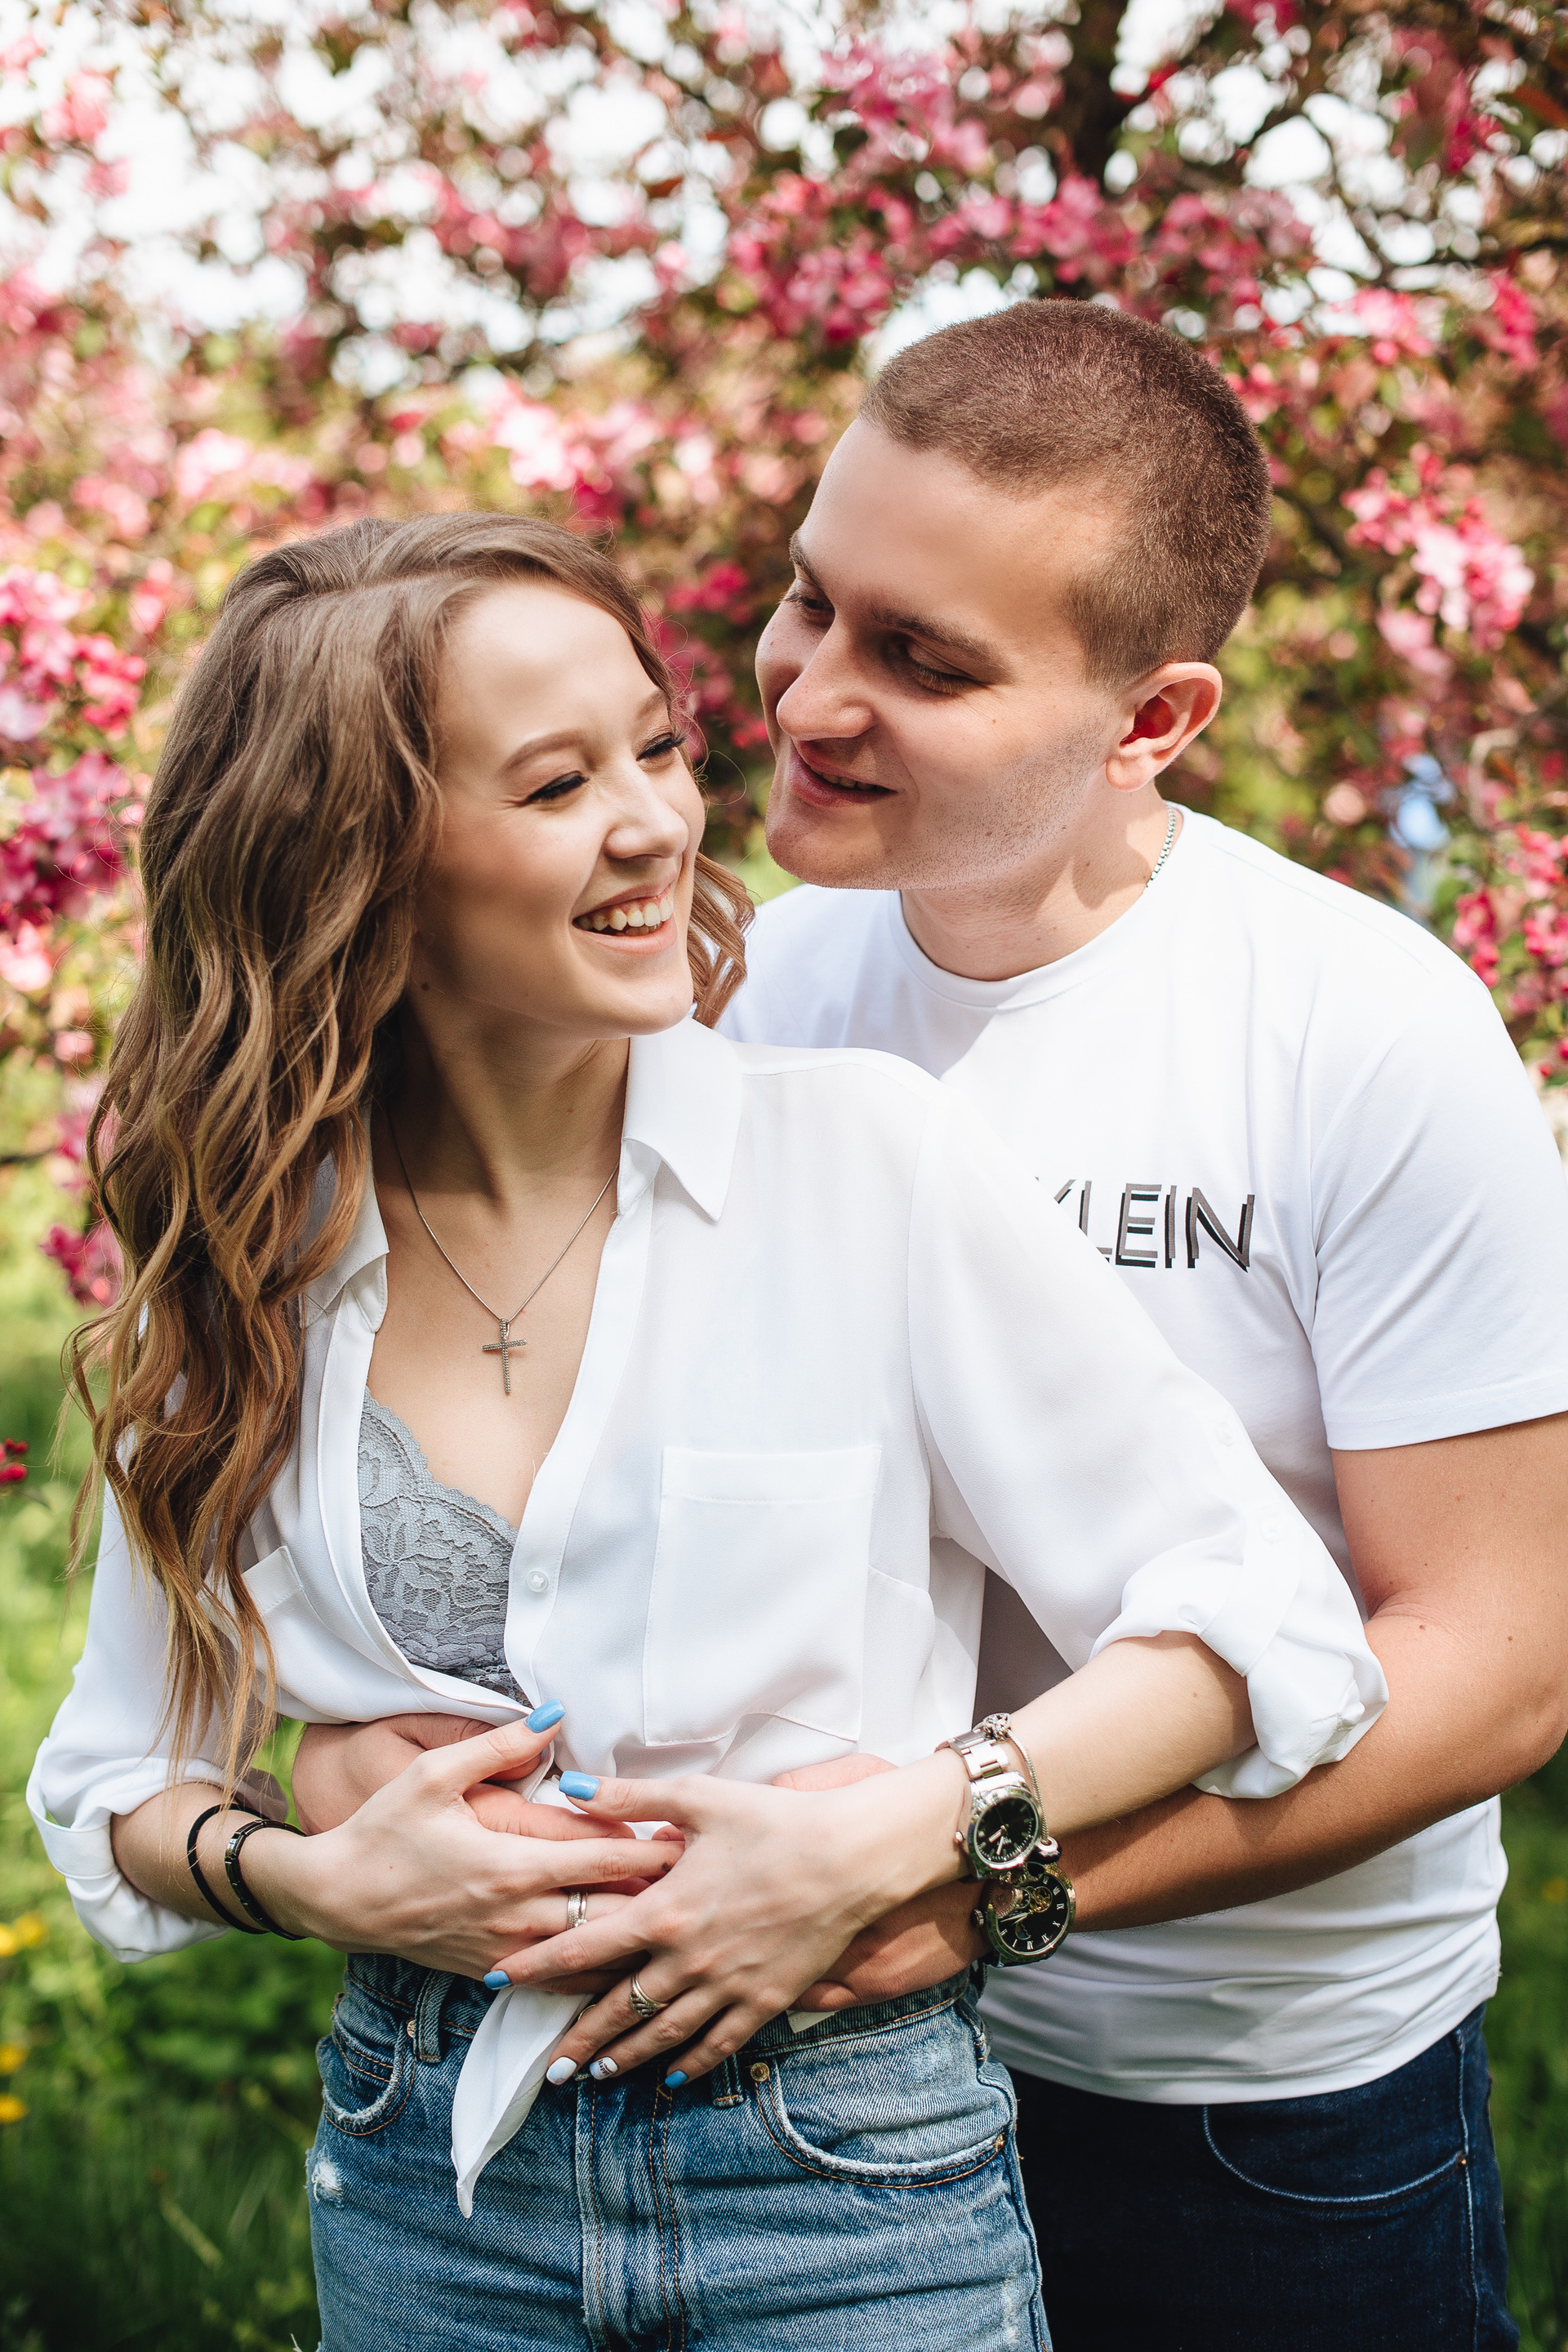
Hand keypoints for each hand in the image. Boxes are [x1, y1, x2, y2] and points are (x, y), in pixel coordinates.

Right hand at [245, 1716, 677, 1980]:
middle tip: (707, 1882)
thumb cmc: (384, 1830)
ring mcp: (507, 1952)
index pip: (605, 1860)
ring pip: (593, 1956)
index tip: (695, 1838)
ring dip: (636, 1939)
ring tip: (681, 1924)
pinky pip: (560, 1980)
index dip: (655, 1850)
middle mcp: (518, 1916)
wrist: (336, 1900)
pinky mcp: (493, 1973)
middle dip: (660, 1898)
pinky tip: (630, 1965)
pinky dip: (598, 1971)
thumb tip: (554, 1713)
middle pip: (612, 1911)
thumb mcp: (433, 1773)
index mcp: (512, 1865)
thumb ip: (499, 1743)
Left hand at [492, 1749, 966, 2085]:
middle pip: (617, 2009)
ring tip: (596, 2077)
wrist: (850, 1857)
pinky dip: (692, 2064)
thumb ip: (630, 1798)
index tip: (502, 1979)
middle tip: (548, 2067)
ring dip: (626, 2058)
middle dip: (578, 2040)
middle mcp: (688, 1960)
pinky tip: (673, 2078)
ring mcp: (727, 1986)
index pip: (583, 1947)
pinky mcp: (765, 2000)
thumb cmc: (775, 1820)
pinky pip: (720, 2044)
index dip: (538, 1965)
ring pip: (663, 2035)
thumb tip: (570, 1785)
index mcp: (665, 1910)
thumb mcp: (699, 1797)